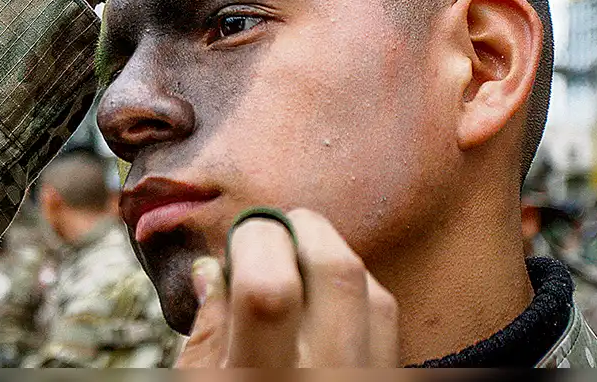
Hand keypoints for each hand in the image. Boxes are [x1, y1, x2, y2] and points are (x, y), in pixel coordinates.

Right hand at [176, 208, 399, 367]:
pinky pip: (391, 326)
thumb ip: (205, 332)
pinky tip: (326, 303)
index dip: (253, 242)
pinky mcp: (389, 380)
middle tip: (272, 233)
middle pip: (337, 272)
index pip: (270, 289)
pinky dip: (359, 297)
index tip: (238, 237)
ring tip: (297, 266)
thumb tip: (211, 270)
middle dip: (303, 230)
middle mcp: (324, 378)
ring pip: (374, 294)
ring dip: (334, 261)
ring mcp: (366, 380)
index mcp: (260, 379)